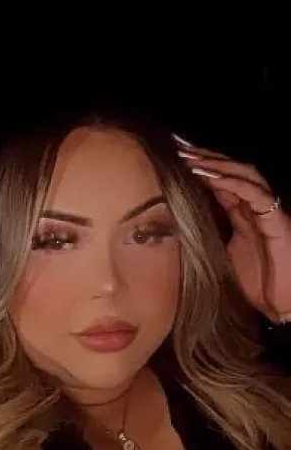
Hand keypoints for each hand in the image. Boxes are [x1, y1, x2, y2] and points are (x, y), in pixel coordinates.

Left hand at [173, 134, 290, 321]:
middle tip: (176, 145)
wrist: (283, 304)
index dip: (197, 166)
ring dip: (216, 164)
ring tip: (190, 157)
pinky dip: (233, 182)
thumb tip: (172, 228)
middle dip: (203, 156)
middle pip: (229, 170)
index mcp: (240, 213)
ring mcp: (266, 211)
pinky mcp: (276, 220)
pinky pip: (255, 194)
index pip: (217, 180)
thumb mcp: (220, 256)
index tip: (170, 154)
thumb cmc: (256, 284)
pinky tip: (212, 176)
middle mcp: (253, 206)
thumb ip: (204, 238)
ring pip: (243, 174)